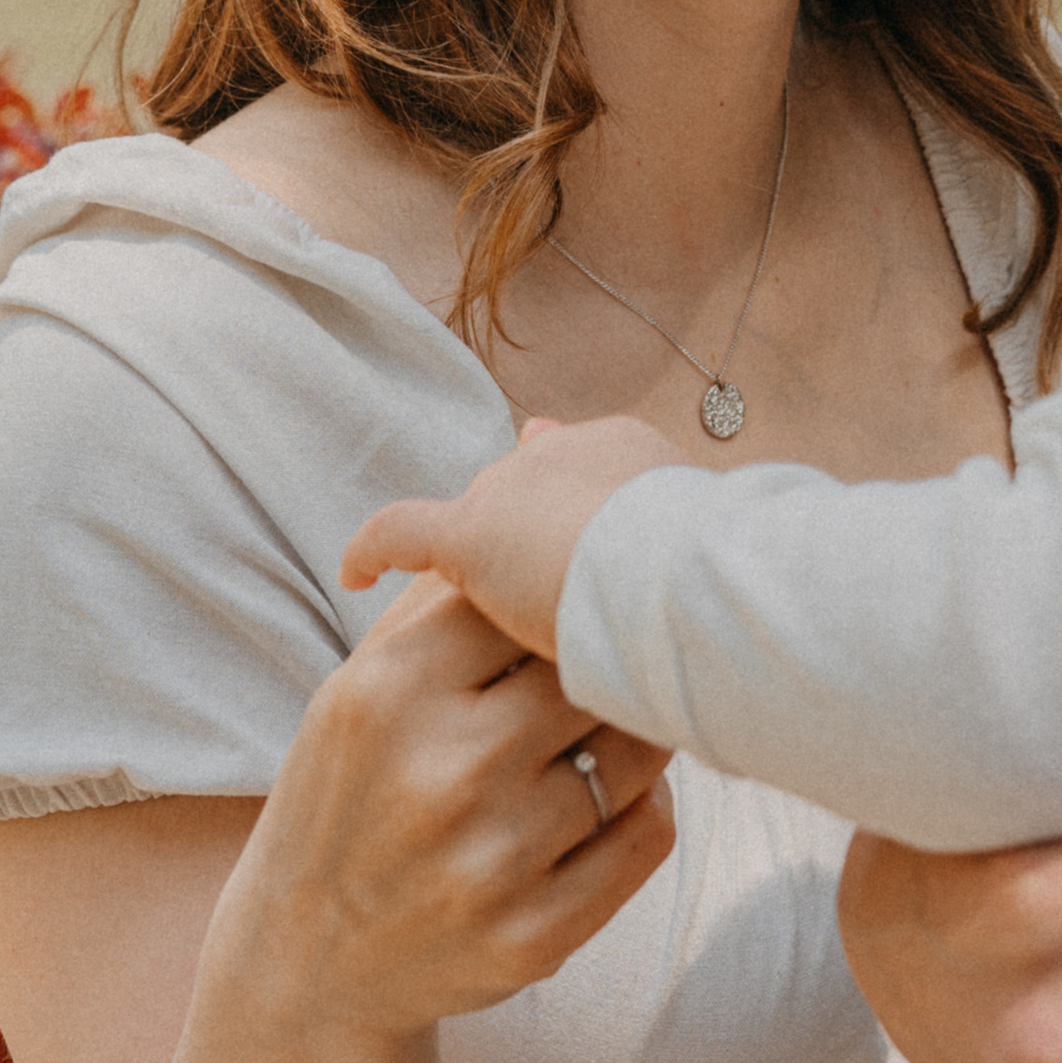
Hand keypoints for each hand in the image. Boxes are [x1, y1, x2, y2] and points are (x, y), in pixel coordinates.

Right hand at [218, 570, 674, 1042]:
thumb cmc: (346, 797)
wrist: (307, 964)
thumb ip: (440, 598)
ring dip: (636, 734)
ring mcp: (489, 861)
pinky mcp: (533, 935)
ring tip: (608, 730)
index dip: (557, 597)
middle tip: (615, 662)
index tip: (570, 604)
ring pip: (635, 752)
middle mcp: (440, 772)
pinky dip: (644, 807)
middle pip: (590, 670)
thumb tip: (537, 469)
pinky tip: (608, 800)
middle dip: (607, 662)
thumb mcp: (358, 690)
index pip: (520, 598)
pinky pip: (646, 836)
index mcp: (386, 692)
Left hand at [338, 414, 687, 657]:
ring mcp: (511, 489)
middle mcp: (560, 456)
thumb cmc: (704, 578)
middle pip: (524, 498)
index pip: (578, 484)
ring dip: (484, 565)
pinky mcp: (468, 534)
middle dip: (529, 542)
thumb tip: (683, 587)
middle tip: (542, 599)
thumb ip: (659, 546)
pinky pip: (404, 533)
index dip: (572, 525)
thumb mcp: (696, 552)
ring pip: (478, 521)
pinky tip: (356, 574)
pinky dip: (376, 550)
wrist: (674, 578)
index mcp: (623, 449)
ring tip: (484, 612)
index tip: (577, 554)